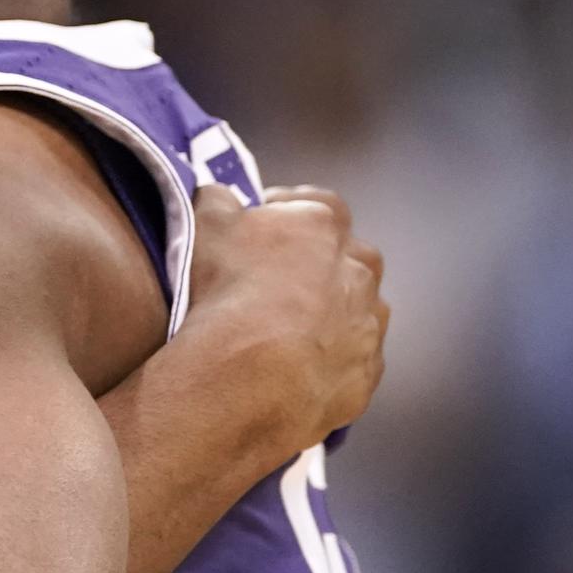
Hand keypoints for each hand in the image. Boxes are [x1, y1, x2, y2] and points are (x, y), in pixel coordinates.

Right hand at [183, 183, 388, 460]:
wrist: (247, 376)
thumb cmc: (227, 293)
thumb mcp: (205, 226)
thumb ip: (218, 200)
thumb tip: (221, 197)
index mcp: (322, 226)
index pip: (321, 205)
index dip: (293, 212)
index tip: (267, 225)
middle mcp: (357, 271)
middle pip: (348, 257)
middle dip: (321, 265)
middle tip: (280, 282)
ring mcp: (367, 325)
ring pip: (359, 310)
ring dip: (334, 314)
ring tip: (289, 332)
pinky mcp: (366, 374)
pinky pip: (353, 362)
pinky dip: (332, 361)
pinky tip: (298, 370)